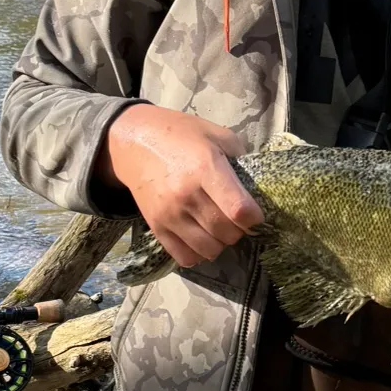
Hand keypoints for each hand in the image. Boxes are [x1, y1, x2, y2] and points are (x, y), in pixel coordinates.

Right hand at [99, 105, 262, 268]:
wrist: (134, 144)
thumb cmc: (180, 135)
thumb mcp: (215, 133)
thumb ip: (240, 155)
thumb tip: (256, 181)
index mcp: (206, 168)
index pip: (239, 209)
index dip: (254, 218)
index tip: (256, 214)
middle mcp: (187, 195)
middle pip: (226, 232)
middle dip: (239, 231)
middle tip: (237, 220)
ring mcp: (169, 214)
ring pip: (208, 249)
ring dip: (221, 243)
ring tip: (219, 229)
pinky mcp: (156, 227)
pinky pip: (184, 257)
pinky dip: (199, 254)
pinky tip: (201, 238)